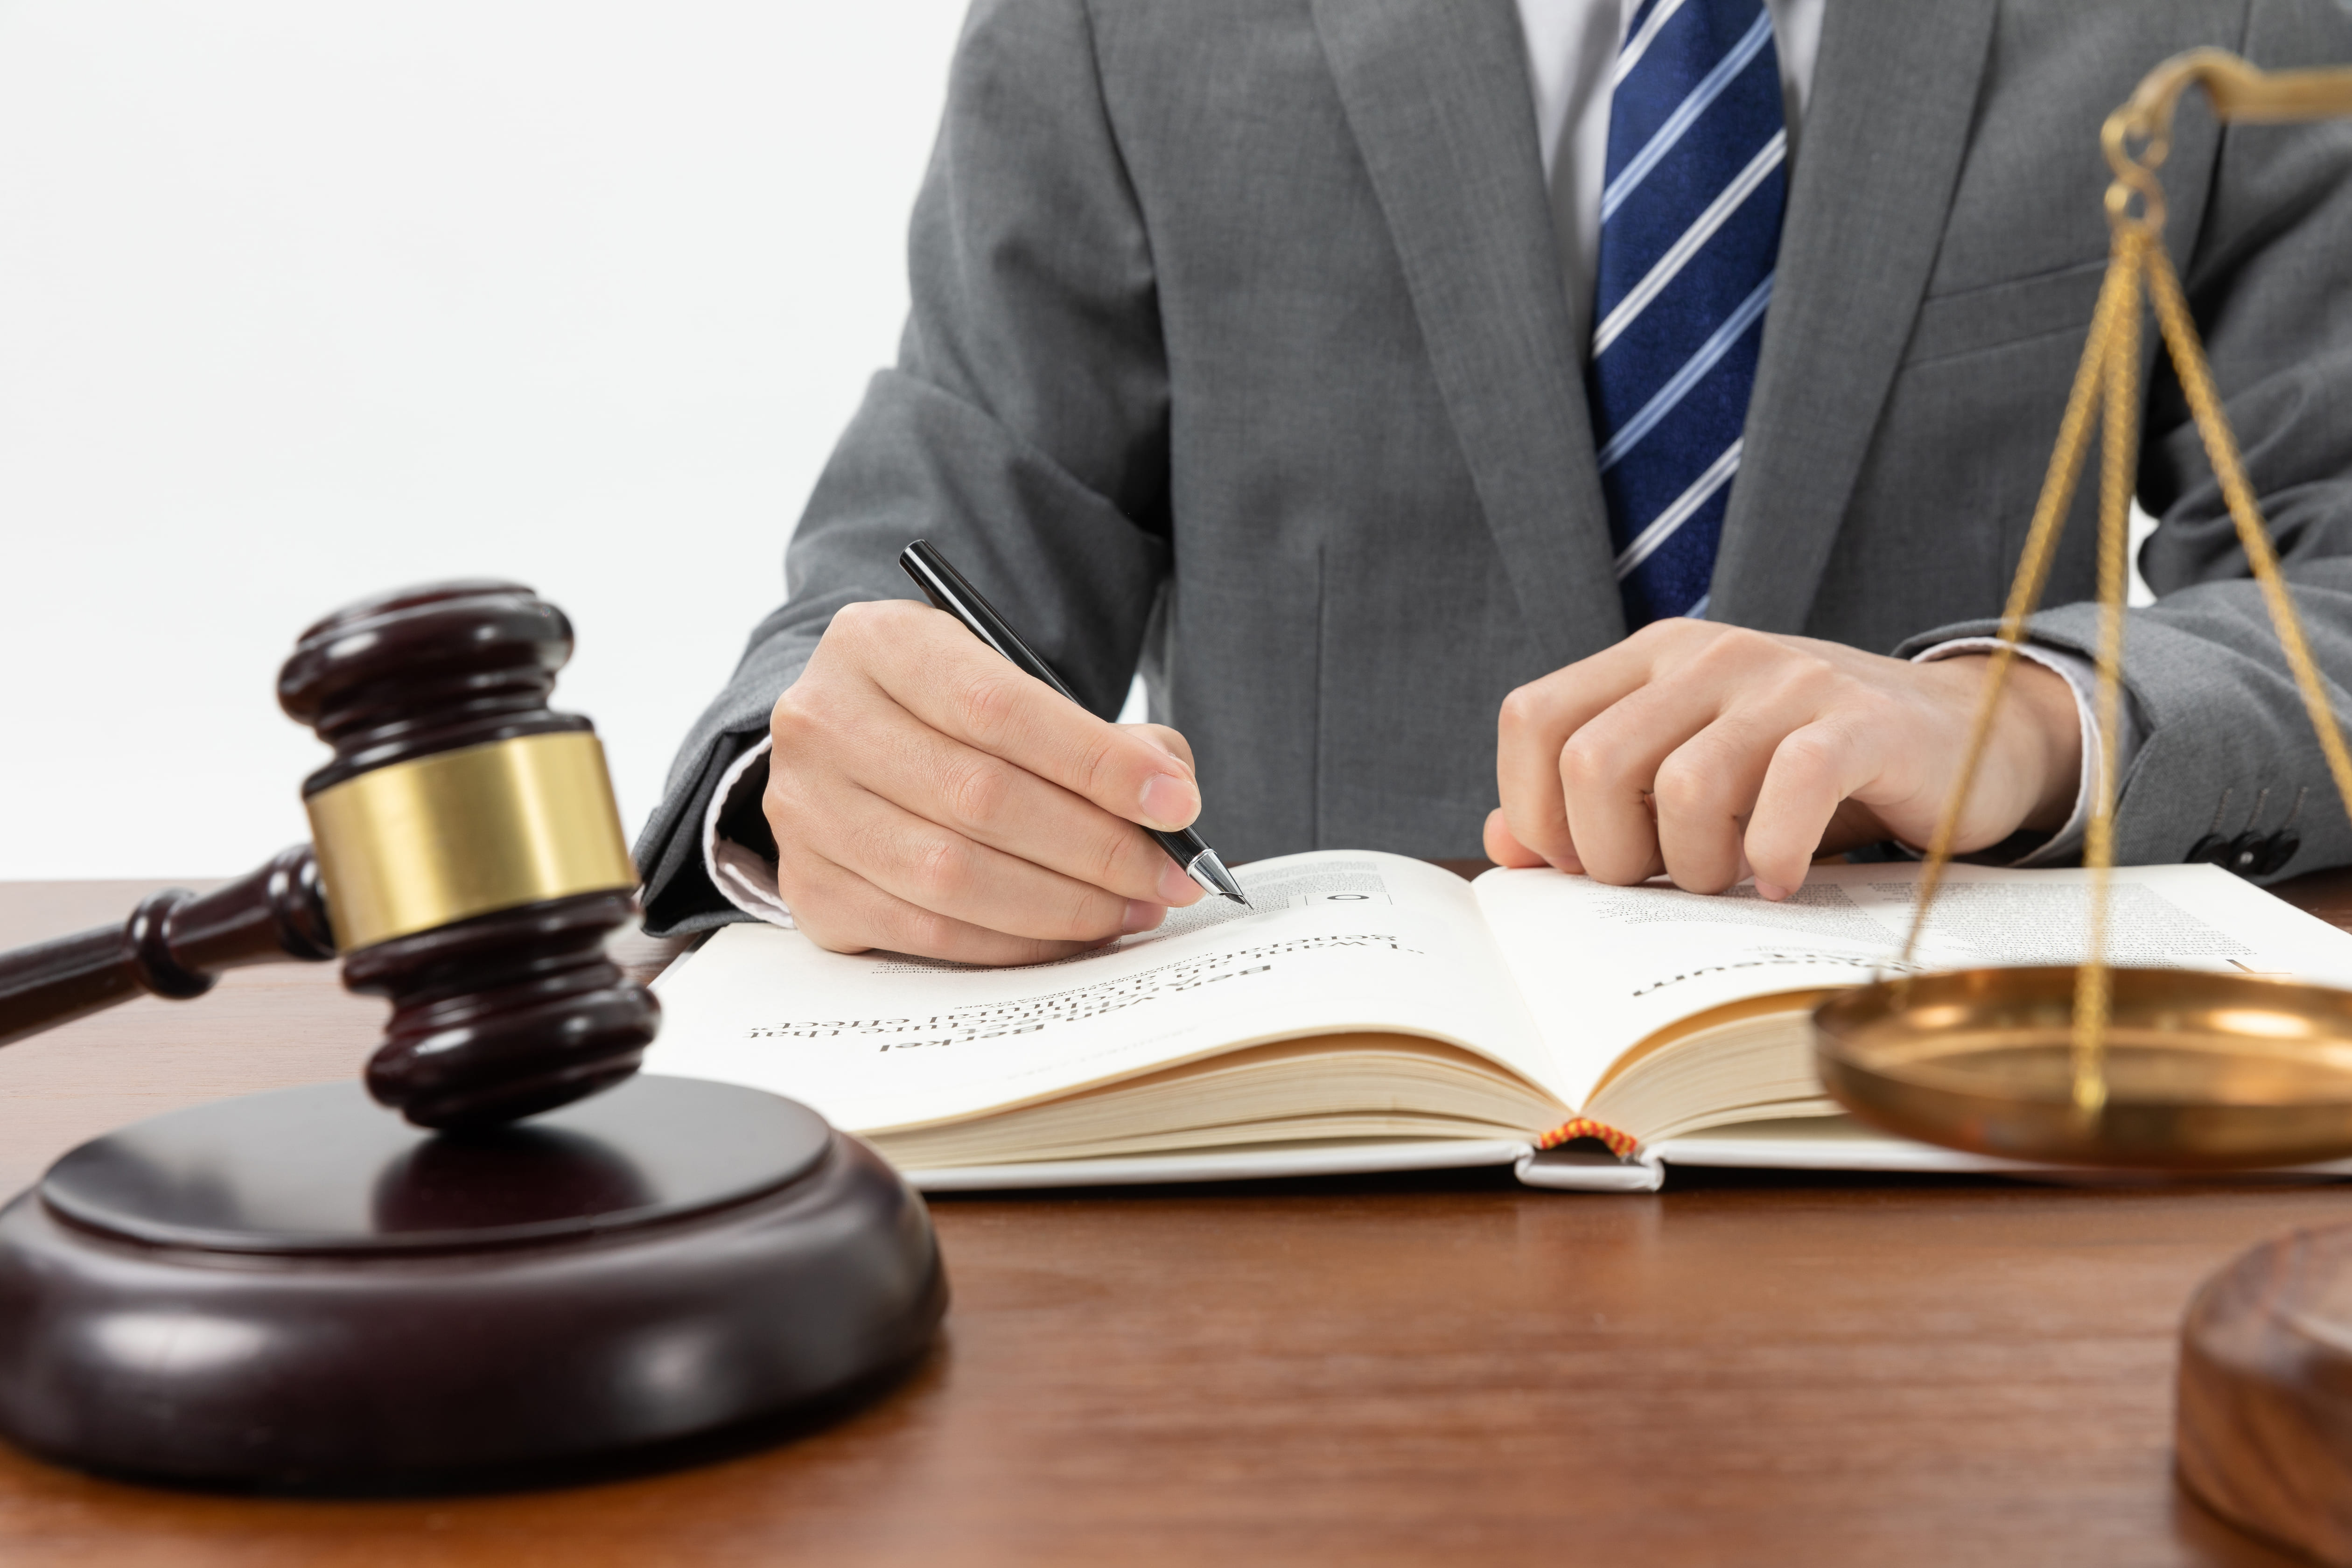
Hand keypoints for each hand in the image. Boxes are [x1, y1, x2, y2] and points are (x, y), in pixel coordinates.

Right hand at [764, 600, 1205, 963]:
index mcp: (879, 643)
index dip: (1098, 764)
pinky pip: (928, 932)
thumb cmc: (949, 716)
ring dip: (1064, 904)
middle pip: (982, 798)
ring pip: (953, 875)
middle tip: (1170, 875)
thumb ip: (1098, 734)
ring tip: (1133, 906)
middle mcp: (825, 721)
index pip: (1001, 708)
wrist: (849, 745)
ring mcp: (806, 810)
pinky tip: (1070, 933)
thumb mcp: (1013, 684)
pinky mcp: (809, 888)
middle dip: (1098, 847)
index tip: (1176, 804)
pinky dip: (1014, 942)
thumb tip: (1167, 793)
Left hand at [1483, 621, 2081, 898]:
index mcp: (1652, 659)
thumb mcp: (1686, 775)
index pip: (1533, 719)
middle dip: (1611, 854)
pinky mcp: (1862, 724)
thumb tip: (1504, 844)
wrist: (1954, 738)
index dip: (1536, 808)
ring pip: (1684, 787)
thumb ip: (1592, 805)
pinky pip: (1789, 791)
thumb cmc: (1798, 772)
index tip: (1583, 862)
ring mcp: (1787, 682)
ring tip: (1731, 879)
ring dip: (1696, 866)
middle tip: (1663, 880)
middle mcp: (1710, 655)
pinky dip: (1774, 856)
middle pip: (1593, 762)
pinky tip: (1784, 880)